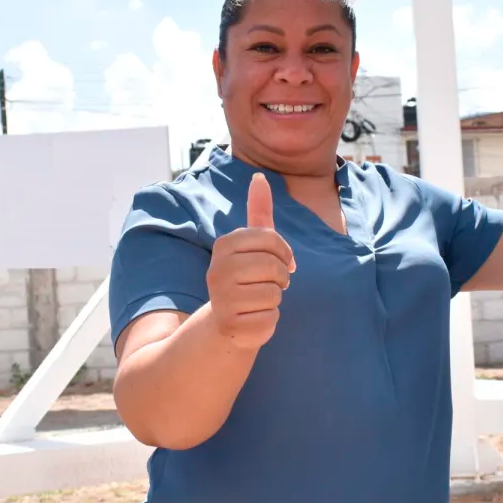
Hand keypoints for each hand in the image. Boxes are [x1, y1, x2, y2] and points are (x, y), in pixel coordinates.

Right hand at [206, 173, 295, 349]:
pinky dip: (269, 320)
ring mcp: (222, 298)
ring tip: (258, 300)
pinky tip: (253, 318)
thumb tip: (259, 176)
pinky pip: (270, 317)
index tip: (280, 262)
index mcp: (224, 245)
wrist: (227, 321)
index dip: (284, 253)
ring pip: (274, 293)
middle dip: (281, 278)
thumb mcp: (252, 245)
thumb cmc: (246, 278)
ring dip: (274, 299)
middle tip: (270, 284)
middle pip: (274, 267)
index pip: (271, 239)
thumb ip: (258, 212)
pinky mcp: (231, 325)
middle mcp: (217, 269)